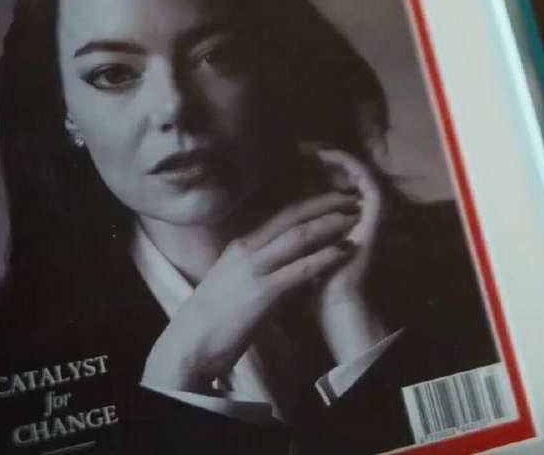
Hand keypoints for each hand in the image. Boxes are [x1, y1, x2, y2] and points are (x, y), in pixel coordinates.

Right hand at [141, 191, 360, 392]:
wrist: (188, 346)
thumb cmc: (210, 320)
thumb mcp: (233, 282)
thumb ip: (258, 268)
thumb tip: (283, 264)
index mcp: (240, 247)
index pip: (281, 217)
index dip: (310, 205)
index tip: (334, 199)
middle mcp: (247, 250)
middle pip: (292, 217)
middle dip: (325, 203)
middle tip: (352, 197)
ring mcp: (254, 270)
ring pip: (298, 237)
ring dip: (330, 225)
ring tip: (355, 218)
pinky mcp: (262, 293)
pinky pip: (301, 269)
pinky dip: (326, 257)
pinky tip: (345, 251)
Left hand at [302, 144, 392, 363]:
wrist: (336, 301)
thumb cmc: (315, 280)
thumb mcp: (300, 244)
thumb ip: (296, 225)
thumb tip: (275, 209)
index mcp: (338, 220)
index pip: (329, 184)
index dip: (312, 167)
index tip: (290, 153)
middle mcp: (356, 211)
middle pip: (341, 174)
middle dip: (321, 156)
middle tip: (300, 144)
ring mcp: (368, 210)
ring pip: (354, 169)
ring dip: (332, 154)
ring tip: (309, 145)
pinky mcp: (375, 210)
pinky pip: (365, 176)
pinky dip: (346, 162)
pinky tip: (324, 153)